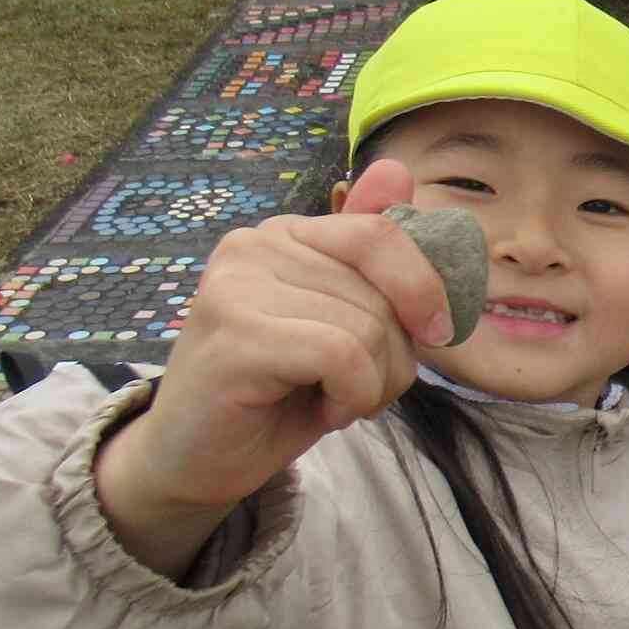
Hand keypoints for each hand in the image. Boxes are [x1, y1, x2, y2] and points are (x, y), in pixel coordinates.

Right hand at [100, 158, 455, 520]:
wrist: (195, 458)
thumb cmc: (278, 395)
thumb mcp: (344, 323)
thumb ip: (371, 254)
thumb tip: (397, 169)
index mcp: (286, 235)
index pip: (382, 232)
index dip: (424, 287)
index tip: (433, 332)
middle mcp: (254, 243)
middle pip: (384, 292)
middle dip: (395, 357)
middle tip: (355, 388)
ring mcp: (238, 283)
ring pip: (370, 327)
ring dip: (373, 384)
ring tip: (330, 398)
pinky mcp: (235, 331)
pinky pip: (343, 354)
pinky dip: (353, 395)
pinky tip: (322, 409)